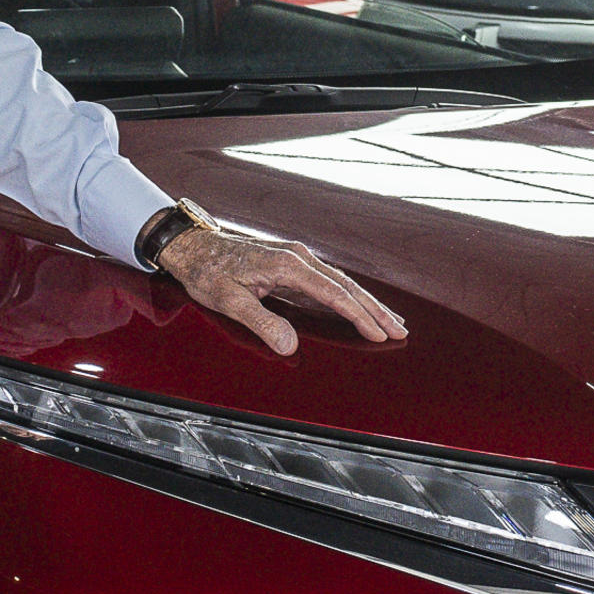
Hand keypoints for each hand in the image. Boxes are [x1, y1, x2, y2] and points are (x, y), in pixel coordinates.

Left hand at [162, 222, 407, 355]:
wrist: (192, 246)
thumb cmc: (207, 271)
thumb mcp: (229, 300)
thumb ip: (261, 322)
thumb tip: (291, 347)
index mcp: (288, 265)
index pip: (333, 294)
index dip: (358, 316)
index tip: (379, 334)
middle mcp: (298, 257)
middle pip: (346, 286)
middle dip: (375, 310)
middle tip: (401, 331)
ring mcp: (296, 259)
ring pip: (341, 282)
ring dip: (366, 303)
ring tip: (390, 322)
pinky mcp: (291, 265)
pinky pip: (328, 282)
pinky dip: (348, 296)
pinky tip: (358, 307)